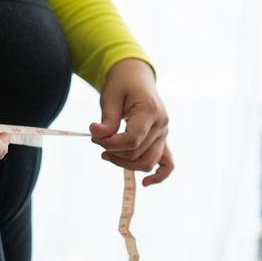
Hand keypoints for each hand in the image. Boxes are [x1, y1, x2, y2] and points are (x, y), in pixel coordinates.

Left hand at [91, 58, 173, 186]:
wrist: (136, 77)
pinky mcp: (162, 140)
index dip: (111, 143)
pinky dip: (158, 175)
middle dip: (113, 150)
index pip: (132, 139)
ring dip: (125, 163)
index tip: (94, 136)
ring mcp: (164, 134)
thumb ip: (107, 118)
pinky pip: (167, 164)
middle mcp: (161, 125)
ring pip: (148, 162)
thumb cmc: (122, 84)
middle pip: (138, 152)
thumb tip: (96, 134)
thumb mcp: (110, 96)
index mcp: (150, 110)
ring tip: (106, 154)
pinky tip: (144, 183)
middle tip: (95, 138)